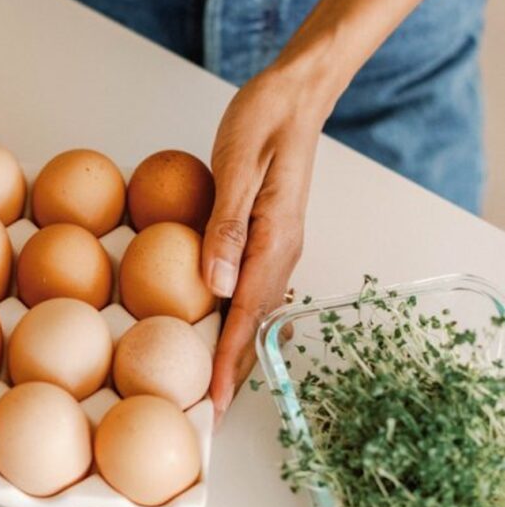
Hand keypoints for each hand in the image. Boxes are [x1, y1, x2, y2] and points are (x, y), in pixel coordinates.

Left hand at [201, 64, 328, 419]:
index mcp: (275, 240)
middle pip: (256, 326)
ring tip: (211, 386)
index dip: (228, 362)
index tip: (214, 402)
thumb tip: (215, 286)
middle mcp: (283, 252)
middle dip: (234, 372)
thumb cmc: (264, 119)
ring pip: (256, 313)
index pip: (248, 316)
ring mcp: (280, 247)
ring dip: (236, 350)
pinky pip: (254, 290)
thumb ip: (226, 227)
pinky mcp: (271, 237)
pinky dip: (237, 319)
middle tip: (209, 414)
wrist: (296, 92)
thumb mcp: (238, 165)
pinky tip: (218, 329)